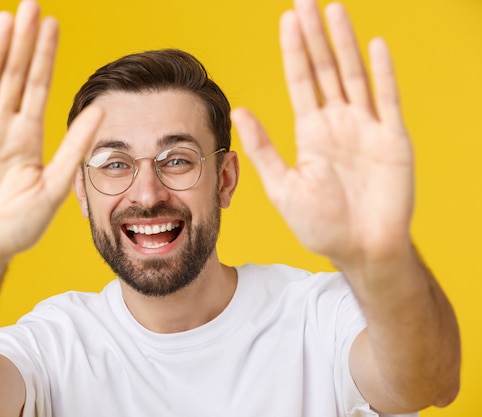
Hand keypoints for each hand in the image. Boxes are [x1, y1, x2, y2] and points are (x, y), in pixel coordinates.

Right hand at [0, 1, 102, 263]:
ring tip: (6, 20)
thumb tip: (100, 111)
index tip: (53, 25)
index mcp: (28, 135)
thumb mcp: (55, 186)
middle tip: (31, 6)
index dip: (45, 56)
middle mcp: (2, 127)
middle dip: (23, 42)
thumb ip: (74, 147)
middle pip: (14, 76)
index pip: (38, 86)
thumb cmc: (19, 224)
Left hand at [233, 0, 413, 265]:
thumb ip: (263, 148)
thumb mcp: (283, 187)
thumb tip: (238, 111)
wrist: (361, 250)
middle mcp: (338, 123)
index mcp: (311, 133)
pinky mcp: (392, 140)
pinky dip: (383, 74)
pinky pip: (388, 100)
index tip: (287, 20)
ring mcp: (367, 128)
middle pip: (325, 70)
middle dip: (315, 37)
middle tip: (306, 2)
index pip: (300, 82)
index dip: (294, 52)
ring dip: (344, 44)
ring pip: (354, 76)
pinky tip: (375, 46)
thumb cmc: (321, 224)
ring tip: (334, 10)